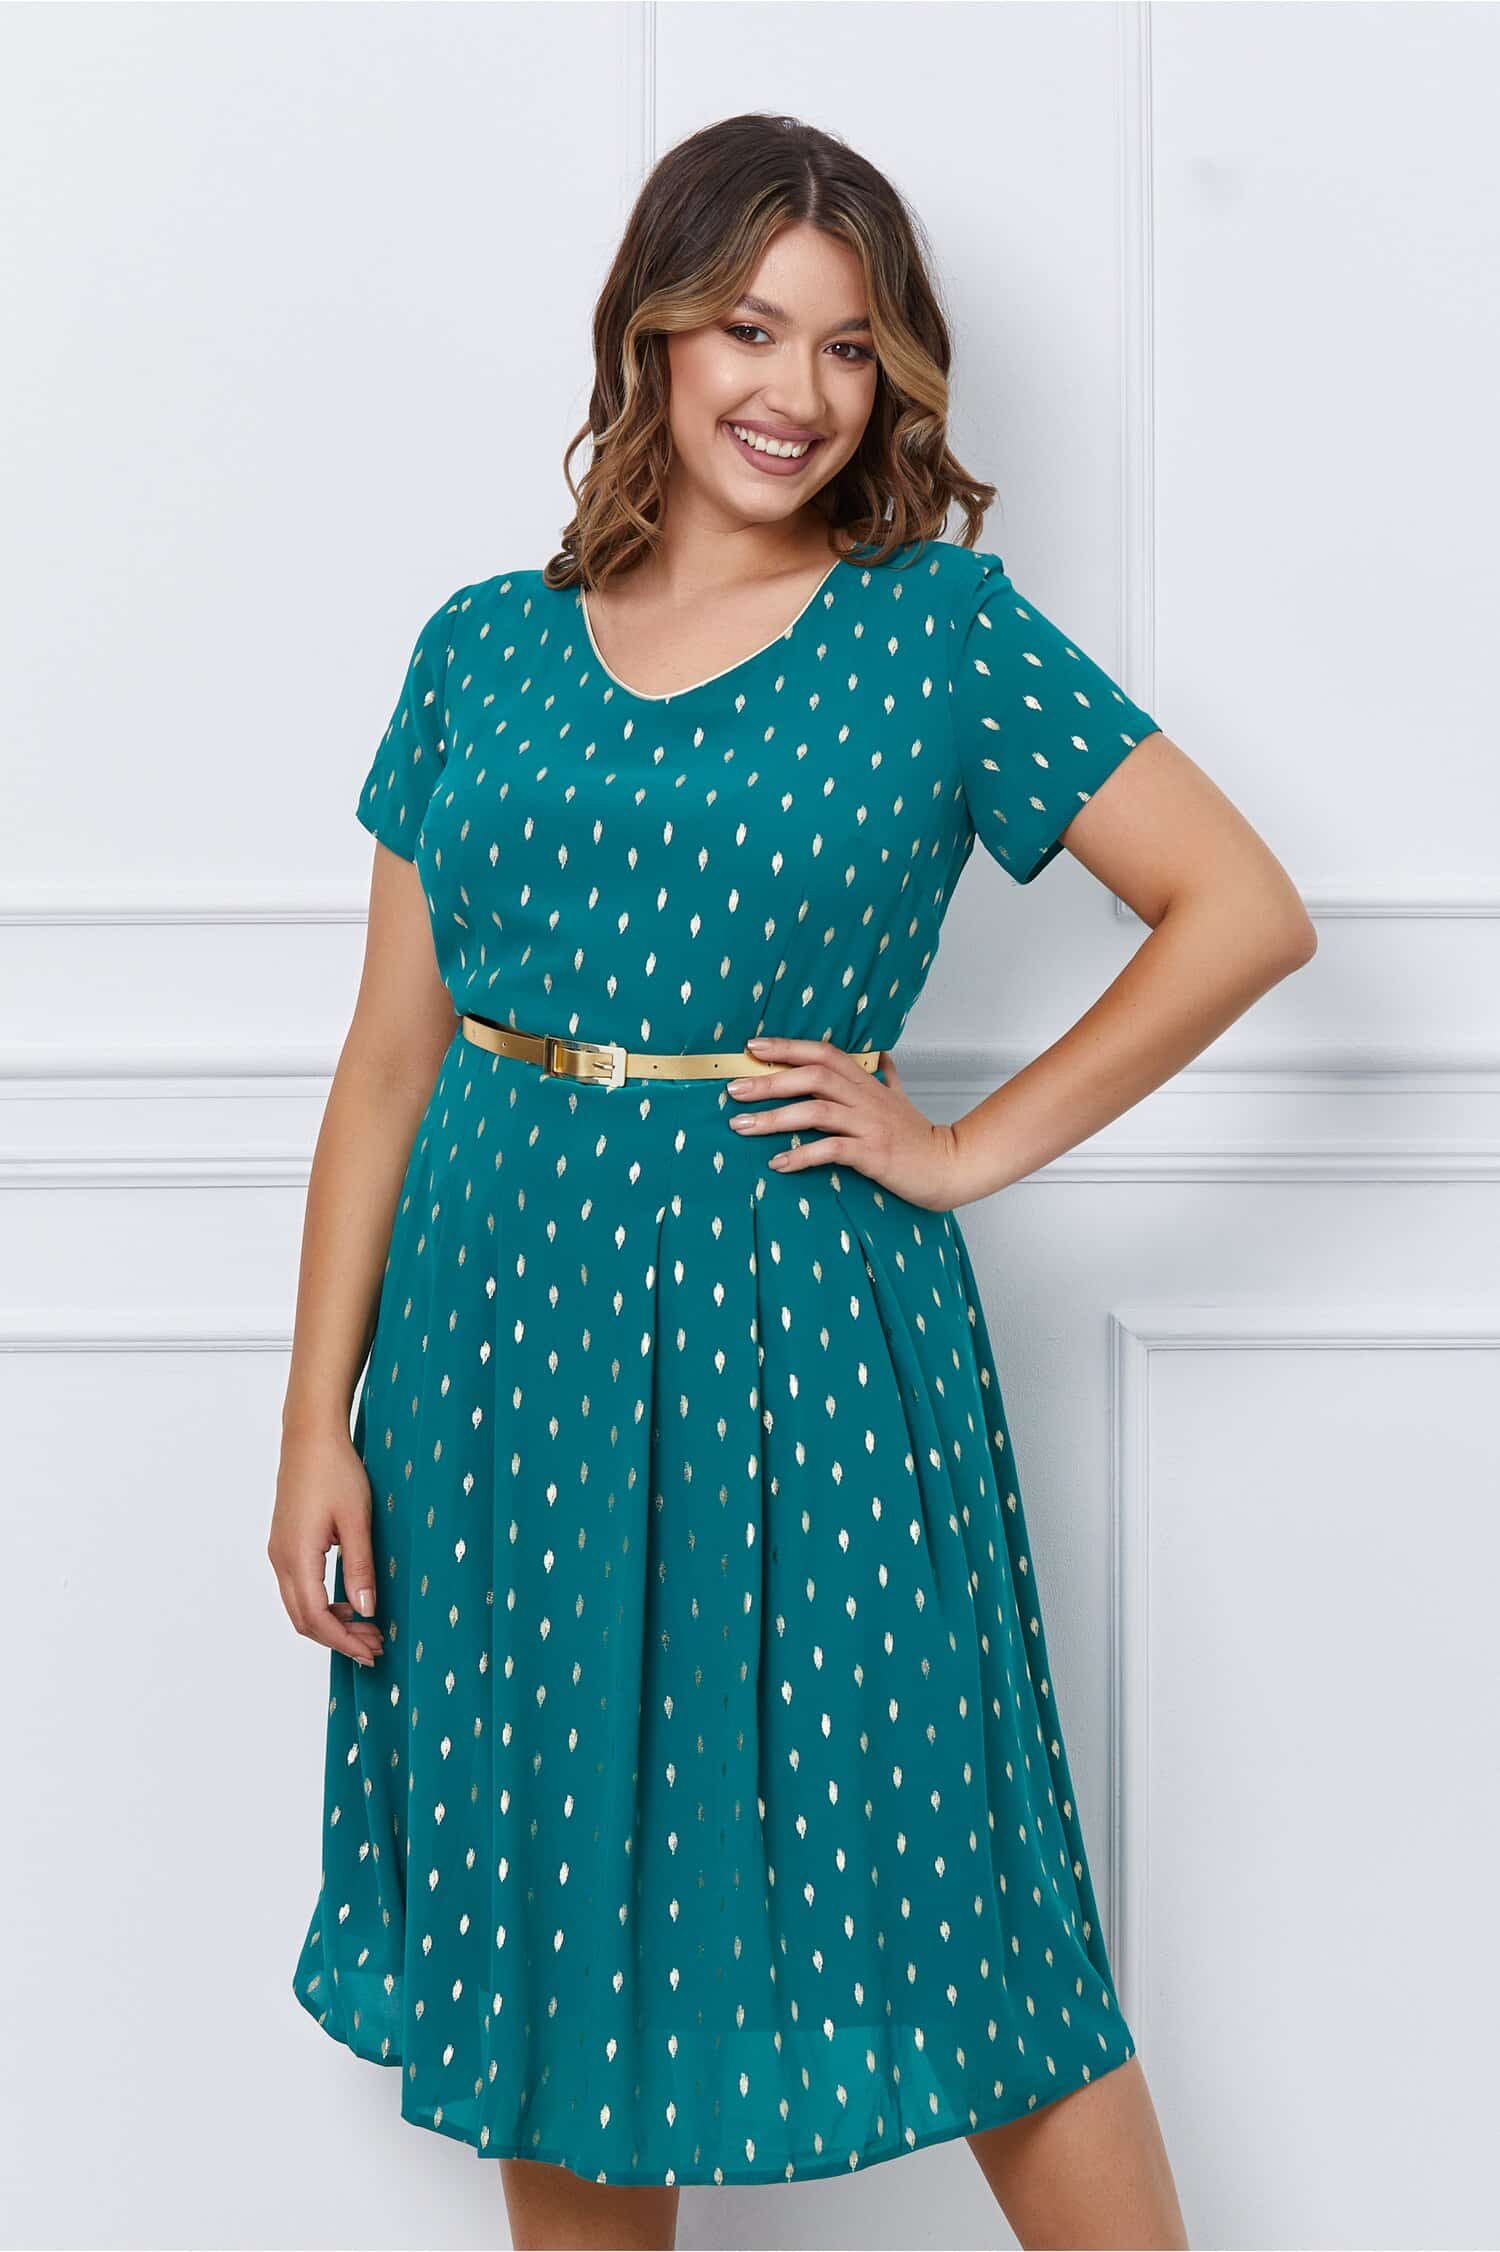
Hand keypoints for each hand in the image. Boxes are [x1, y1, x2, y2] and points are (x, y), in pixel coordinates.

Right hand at [267, 1423, 385, 1667]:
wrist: (310, 1437)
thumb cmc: (335, 1470)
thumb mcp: (357, 1520)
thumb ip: (360, 1567)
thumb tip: (366, 1610)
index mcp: (297, 1556)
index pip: (316, 1618)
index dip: (343, 1641)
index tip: (370, 1651)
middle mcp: (281, 1559)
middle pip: (303, 1620)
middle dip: (338, 1639)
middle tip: (374, 1646)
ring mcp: (279, 1552)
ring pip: (298, 1606)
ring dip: (329, 1624)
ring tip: (366, 1628)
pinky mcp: (284, 1544)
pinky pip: (298, 1588)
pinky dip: (321, 1605)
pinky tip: (347, 1602)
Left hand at [726, 1035, 967, 1211]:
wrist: (948, 1166)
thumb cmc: (918, 1135)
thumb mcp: (901, 1099)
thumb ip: (887, 1076)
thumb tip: (883, 1057)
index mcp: (867, 1083)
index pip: (823, 1053)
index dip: (787, 1047)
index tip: (753, 1048)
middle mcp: (865, 1098)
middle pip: (812, 1077)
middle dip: (769, 1081)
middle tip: (733, 1090)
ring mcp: (869, 1125)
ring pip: (816, 1112)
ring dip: (775, 1118)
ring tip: (742, 1126)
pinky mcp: (872, 1154)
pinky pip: (831, 1150)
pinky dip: (801, 1155)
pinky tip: (778, 1163)